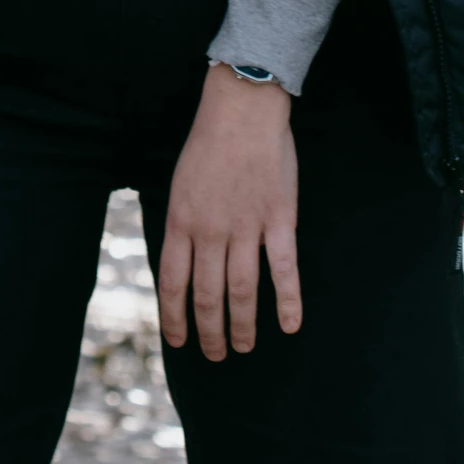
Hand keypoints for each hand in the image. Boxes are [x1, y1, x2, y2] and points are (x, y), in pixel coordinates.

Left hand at [157, 64, 300, 361]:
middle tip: (217, 355)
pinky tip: (291, 325)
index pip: (173, 284)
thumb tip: (181, 262)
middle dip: (211, 332)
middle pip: (209, 295)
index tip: (179, 342)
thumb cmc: (208, 142)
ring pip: (242, 291)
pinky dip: (288, 301)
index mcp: (181, 220)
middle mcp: (211, 230)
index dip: (175, 318)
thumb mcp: (180, 183)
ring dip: (242, 326)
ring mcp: (246, 226)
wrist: (242, 107)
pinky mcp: (279, 219)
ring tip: (243, 347)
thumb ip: (182, 224)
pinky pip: (284, 269)